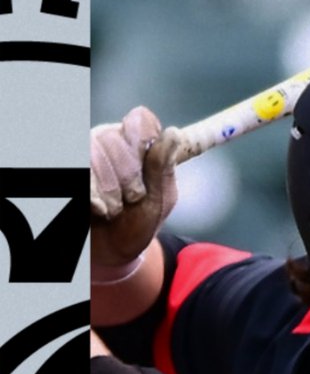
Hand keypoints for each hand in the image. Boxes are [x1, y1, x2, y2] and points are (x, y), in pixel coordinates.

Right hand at [90, 106, 180, 269]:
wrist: (112, 252)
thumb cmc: (139, 223)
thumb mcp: (160, 199)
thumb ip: (163, 168)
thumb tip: (172, 133)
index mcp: (138, 144)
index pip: (140, 121)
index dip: (145, 142)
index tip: (150, 167)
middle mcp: (110, 141)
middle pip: (116, 139)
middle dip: (129, 177)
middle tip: (133, 198)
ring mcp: (87, 153)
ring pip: (95, 154)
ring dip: (112, 190)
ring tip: (116, 208)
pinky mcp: (72, 169)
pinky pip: (81, 173)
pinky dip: (95, 197)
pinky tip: (101, 210)